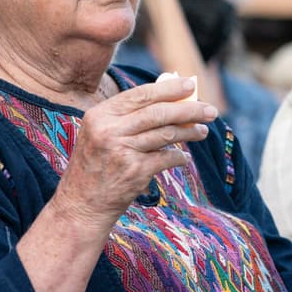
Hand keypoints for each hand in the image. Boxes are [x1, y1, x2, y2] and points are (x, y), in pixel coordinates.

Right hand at [54, 76, 215, 223]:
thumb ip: (127, 118)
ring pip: (166, 134)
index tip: (191, 85)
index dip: (169, 89)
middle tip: (210, 110)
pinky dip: (179, 157)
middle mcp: (109, 131)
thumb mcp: (100, 135)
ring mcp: (122, 151)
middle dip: (189, 110)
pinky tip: (183, 158)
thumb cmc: (95, 166)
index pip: (140, 95)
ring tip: (202, 131)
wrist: (81, 206)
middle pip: (158, 112)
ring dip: (189, 132)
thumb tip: (171, 100)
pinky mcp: (135, 172)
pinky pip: (167, 158)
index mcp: (99, 115)